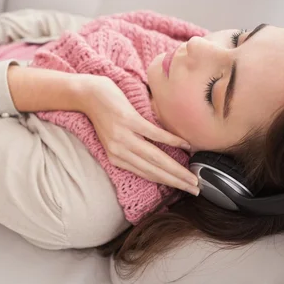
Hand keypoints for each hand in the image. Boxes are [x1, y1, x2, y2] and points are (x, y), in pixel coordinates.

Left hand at [81, 76, 199, 194]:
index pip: (146, 174)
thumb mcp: (114, 138)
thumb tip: (155, 158)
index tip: (183, 189)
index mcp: (116, 158)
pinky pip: (154, 134)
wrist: (87, 94)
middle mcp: (119, 151)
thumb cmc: (103, 114)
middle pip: (153, 170)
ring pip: (155, 157)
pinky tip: (186, 146)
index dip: (166, 183)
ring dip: (177, 169)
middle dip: (176, 182)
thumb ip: (130, 150)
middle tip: (195, 188)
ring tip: (193, 176)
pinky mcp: (129, 120)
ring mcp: (124, 136)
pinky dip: (172, 141)